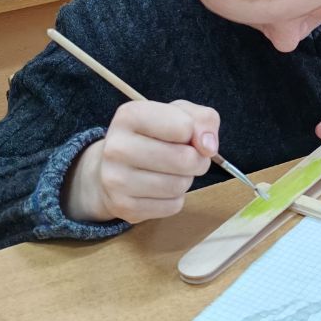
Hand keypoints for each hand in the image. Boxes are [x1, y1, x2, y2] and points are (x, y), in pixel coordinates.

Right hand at [63, 100, 217, 223]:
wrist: (111, 167)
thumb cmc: (153, 136)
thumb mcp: (179, 114)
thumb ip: (203, 120)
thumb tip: (209, 147)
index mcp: (129, 116)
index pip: (184, 127)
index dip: (194, 132)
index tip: (185, 134)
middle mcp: (117, 147)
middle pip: (185, 159)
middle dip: (196, 160)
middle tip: (188, 157)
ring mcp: (116, 179)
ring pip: (180, 185)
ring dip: (185, 179)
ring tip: (171, 171)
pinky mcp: (123, 206)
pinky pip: (172, 206)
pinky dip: (175, 198)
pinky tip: (159, 188)